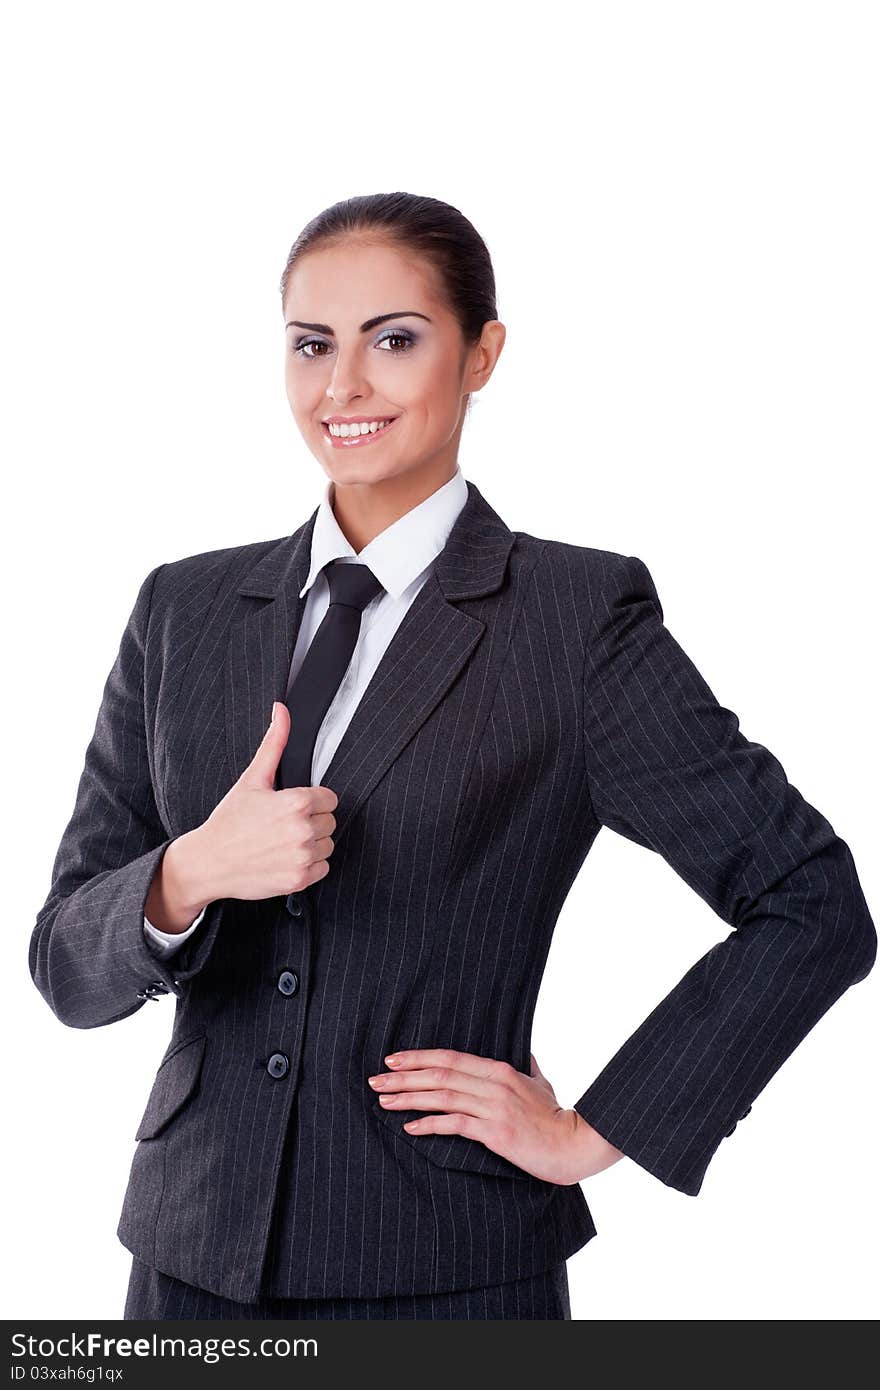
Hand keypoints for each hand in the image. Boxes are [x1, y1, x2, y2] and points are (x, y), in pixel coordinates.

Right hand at [190, 701, 337, 901]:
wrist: (208, 862)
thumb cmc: (229, 820)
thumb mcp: (252, 779)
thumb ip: (274, 743)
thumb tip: (282, 710)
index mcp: (297, 802)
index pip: (330, 799)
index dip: (311, 801)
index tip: (290, 807)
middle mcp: (303, 831)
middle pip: (330, 822)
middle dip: (311, 822)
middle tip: (282, 825)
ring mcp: (302, 857)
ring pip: (328, 845)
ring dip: (311, 844)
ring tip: (282, 842)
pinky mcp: (299, 880)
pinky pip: (322, 868)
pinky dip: (308, 866)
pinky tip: (284, 859)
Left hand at [367, 1048, 625, 1185]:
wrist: (575, 1144)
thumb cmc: (556, 1117)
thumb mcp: (540, 1083)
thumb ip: (528, 1068)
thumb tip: (526, 1055)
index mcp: (500, 1069)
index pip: (450, 1057)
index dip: (419, 1057)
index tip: (393, 1059)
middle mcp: (494, 1083)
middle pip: (440, 1074)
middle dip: (404, 1076)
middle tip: (376, 1079)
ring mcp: (494, 1107)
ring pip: (443, 1096)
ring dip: (409, 1098)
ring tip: (383, 1100)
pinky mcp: (496, 1132)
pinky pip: (455, 1124)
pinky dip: (430, 1124)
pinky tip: (410, 1127)